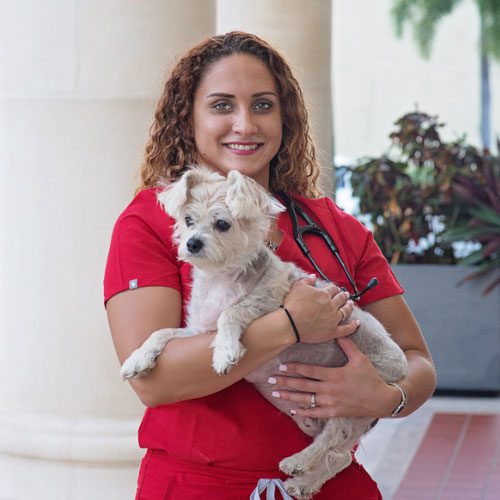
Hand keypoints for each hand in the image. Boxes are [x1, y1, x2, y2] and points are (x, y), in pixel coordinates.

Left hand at [269, 337, 400, 417]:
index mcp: (334, 375)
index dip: (294, 368)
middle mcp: (329, 389)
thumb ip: (347, 345)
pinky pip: (316, 413)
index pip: (309, 371)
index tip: (281, 366)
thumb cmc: (370, 377)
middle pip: (303, 385)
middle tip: (270, 380)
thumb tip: (338, 330)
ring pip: (306, 399)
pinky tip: (293, 410)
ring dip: (289, 396)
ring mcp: (331, 402)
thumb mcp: (360, 358)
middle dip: (285, 382)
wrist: (382, 400)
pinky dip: (304, 412)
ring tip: (276, 393)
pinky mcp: (334, 413)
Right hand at [282, 277, 357, 343]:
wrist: (290, 323)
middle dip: (344, 296)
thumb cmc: (293, 304)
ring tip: (351, 304)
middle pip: (340, 299)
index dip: (335, 288)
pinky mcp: (332, 331)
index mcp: (324, 294)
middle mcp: (331, 306)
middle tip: (346, 295)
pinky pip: (346, 329)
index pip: (333, 289)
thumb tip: (313, 276)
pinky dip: (353, 326)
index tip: (336, 289)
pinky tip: (357, 323)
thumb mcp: (298, 286)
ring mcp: (333, 319)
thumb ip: (307, 280)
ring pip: (345, 312)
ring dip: (349, 307)